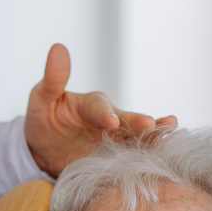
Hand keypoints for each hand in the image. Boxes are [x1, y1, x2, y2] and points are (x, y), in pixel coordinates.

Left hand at [24, 43, 177, 177]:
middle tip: (150, 125)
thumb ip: (53, 79)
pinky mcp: (117, 162)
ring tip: (169, 135)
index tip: (111, 122)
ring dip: (153, 138)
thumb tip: (58, 48)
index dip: (105, 114)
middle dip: (139, 123)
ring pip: (138, 139)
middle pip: (127, 121)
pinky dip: (146, 160)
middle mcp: (110, 121)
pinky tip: (160, 162)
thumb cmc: (44, 120)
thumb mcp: (42, 99)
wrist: (45, 151)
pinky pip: (133, 160)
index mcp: (92, 105)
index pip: (99, 107)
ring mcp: (116, 142)